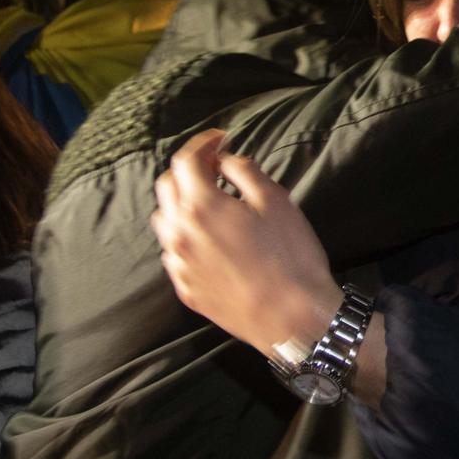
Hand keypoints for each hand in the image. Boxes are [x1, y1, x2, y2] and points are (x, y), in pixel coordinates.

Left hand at [152, 129, 340, 357]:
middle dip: (188, 171)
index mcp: (200, 206)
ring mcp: (179, 265)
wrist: (293, 318)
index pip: (185, 161)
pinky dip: (187, 238)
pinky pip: (176, 254)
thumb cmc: (290, 256)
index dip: (203, 143)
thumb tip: (224, 162)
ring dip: (181, 205)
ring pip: (165, 222)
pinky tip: (211, 242)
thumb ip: (244, 172)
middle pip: (167, 188)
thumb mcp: (276, 201)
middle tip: (216, 169)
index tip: (221, 139)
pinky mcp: (187, 289)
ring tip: (210, 205)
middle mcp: (179, 233)